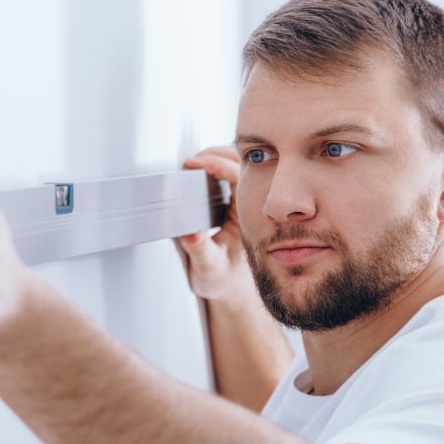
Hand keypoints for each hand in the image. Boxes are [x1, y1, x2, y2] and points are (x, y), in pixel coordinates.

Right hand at [175, 146, 251, 301]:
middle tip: (192, 161)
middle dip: (216, 155)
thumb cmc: (224, 279)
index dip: (218, 165)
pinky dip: (212, 165)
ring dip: (215, 157)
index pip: (240, 178)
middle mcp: (251, 204)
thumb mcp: (210, 269)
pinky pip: (227, 173)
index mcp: (252, 217)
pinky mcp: (230, 200)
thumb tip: (190, 233)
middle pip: (241, 163)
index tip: (196, 164)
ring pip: (236, 164)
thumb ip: (201, 251)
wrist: (230, 288)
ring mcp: (242, 200)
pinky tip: (198, 169)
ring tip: (193, 163)